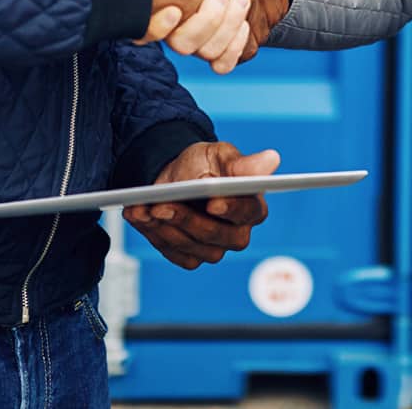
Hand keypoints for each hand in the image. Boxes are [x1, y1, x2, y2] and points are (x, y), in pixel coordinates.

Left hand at [124, 141, 279, 268]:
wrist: (176, 176)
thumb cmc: (205, 164)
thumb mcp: (220, 156)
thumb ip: (243, 163)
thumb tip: (272, 159)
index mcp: (252, 206)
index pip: (248, 212)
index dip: (231, 209)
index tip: (212, 202)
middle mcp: (237, 233)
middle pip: (217, 236)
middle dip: (187, 220)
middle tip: (162, 205)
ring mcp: (214, 248)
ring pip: (193, 248)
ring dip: (166, 229)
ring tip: (145, 208)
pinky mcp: (192, 256)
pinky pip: (174, 253)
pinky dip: (155, 235)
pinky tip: (140, 216)